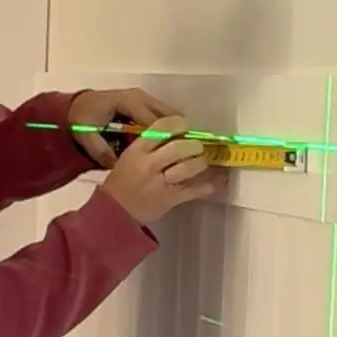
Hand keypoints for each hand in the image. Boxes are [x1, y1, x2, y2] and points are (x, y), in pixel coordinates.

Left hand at [67, 87, 177, 169]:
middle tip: (180, 156)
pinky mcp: (144, 103)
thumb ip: (100, 150)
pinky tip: (168, 145)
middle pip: (167, 114)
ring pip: (168, 114)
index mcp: (127, 102)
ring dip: (174, 131)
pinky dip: (167, 128)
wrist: (76, 106)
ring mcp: (143, 98)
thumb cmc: (82, 119)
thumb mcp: (86, 136)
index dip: (163, 138)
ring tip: (177, 152)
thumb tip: (117, 165)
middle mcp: (139, 97)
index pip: (152, 120)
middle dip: (175, 134)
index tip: (170, 157)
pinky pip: (162, 115)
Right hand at [100, 113, 214, 225]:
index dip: (180, 124)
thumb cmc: (122, 182)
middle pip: (181, 147)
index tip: (185, 127)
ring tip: (202, 162)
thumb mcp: (129, 157)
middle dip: (194, 145)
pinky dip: (212, 184)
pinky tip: (221, 179)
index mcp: (138, 150)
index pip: (163, 127)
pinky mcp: (171, 198)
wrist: (115, 212)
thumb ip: (151, 145)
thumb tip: (180, 134)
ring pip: (190, 166)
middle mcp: (150, 164)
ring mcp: (161, 183)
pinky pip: (196, 189)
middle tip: (196, 148)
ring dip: (201, 162)